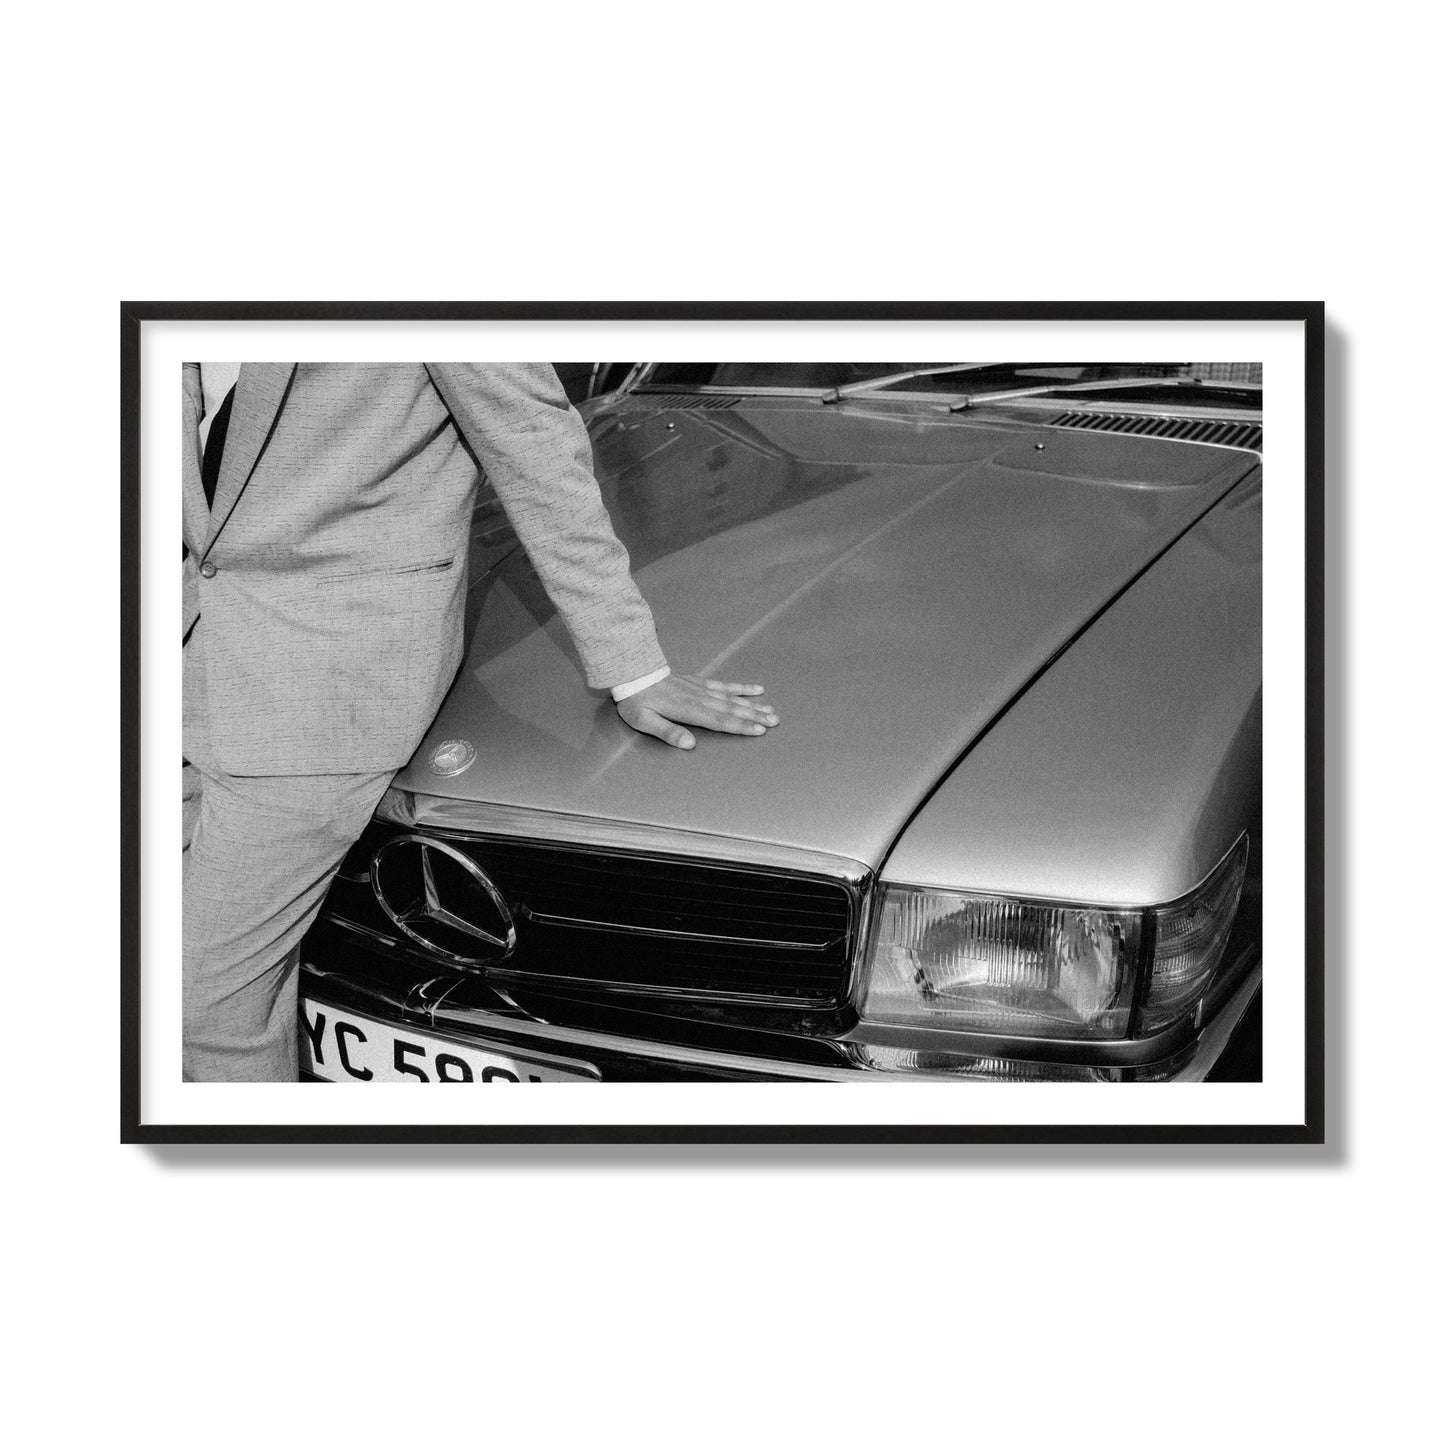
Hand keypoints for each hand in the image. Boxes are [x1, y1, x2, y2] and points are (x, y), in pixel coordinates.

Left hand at [615, 676, 778, 749]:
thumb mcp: (645, 721)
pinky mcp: (699, 682)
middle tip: (775, 721)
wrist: (633, 672)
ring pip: (732, 698)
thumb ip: (667, 732)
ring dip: (752, 705)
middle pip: (732, 709)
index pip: (720, 721)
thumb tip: (690, 744)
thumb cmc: (636, 701)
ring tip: (771, 710)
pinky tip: (755, 689)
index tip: (760, 730)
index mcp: (688, 710)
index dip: (741, 726)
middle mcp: (699, 699)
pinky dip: (740, 688)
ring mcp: (701, 689)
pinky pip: (724, 685)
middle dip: (755, 716)